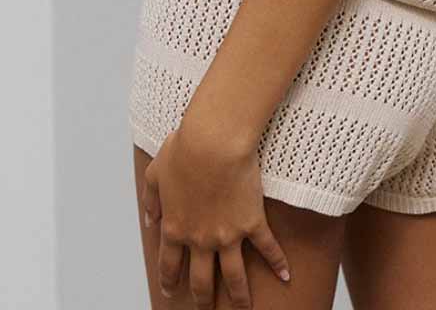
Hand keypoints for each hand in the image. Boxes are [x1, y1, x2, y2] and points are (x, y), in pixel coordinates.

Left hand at [141, 123, 290, 306]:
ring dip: (239, 297)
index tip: (169, 292)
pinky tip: (286, 275)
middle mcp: (200, 239)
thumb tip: (150, 218)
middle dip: (202, 299)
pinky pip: (267, 248)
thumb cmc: (185, 149)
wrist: (213, 141)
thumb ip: (152, 199)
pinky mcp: (251, 222)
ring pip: (234, 277)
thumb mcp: (156, 172)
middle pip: (201, 280)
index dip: (169, 280)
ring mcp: (227, 235)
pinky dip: (277, 263)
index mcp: (175, 227)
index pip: (169, 264)